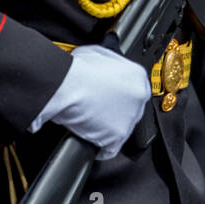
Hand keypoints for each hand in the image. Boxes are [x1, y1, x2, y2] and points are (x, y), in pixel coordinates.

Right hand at [30, 45, 149, 159]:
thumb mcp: (101, 54)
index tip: (114, 100)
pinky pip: (110, 149)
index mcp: (137, 77)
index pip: (136, 92)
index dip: (122, 97)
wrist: (66, 85)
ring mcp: (129, 118)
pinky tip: (93, 143)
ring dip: (108, 129)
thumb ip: (112, 64)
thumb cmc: (77, 70)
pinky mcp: (116, 136)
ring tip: (92, 124)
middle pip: (130, 111)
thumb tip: (108, 70)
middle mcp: (138, 98)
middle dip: (116, 113)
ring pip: (121, 129)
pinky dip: (101, 149)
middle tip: (100, 111)